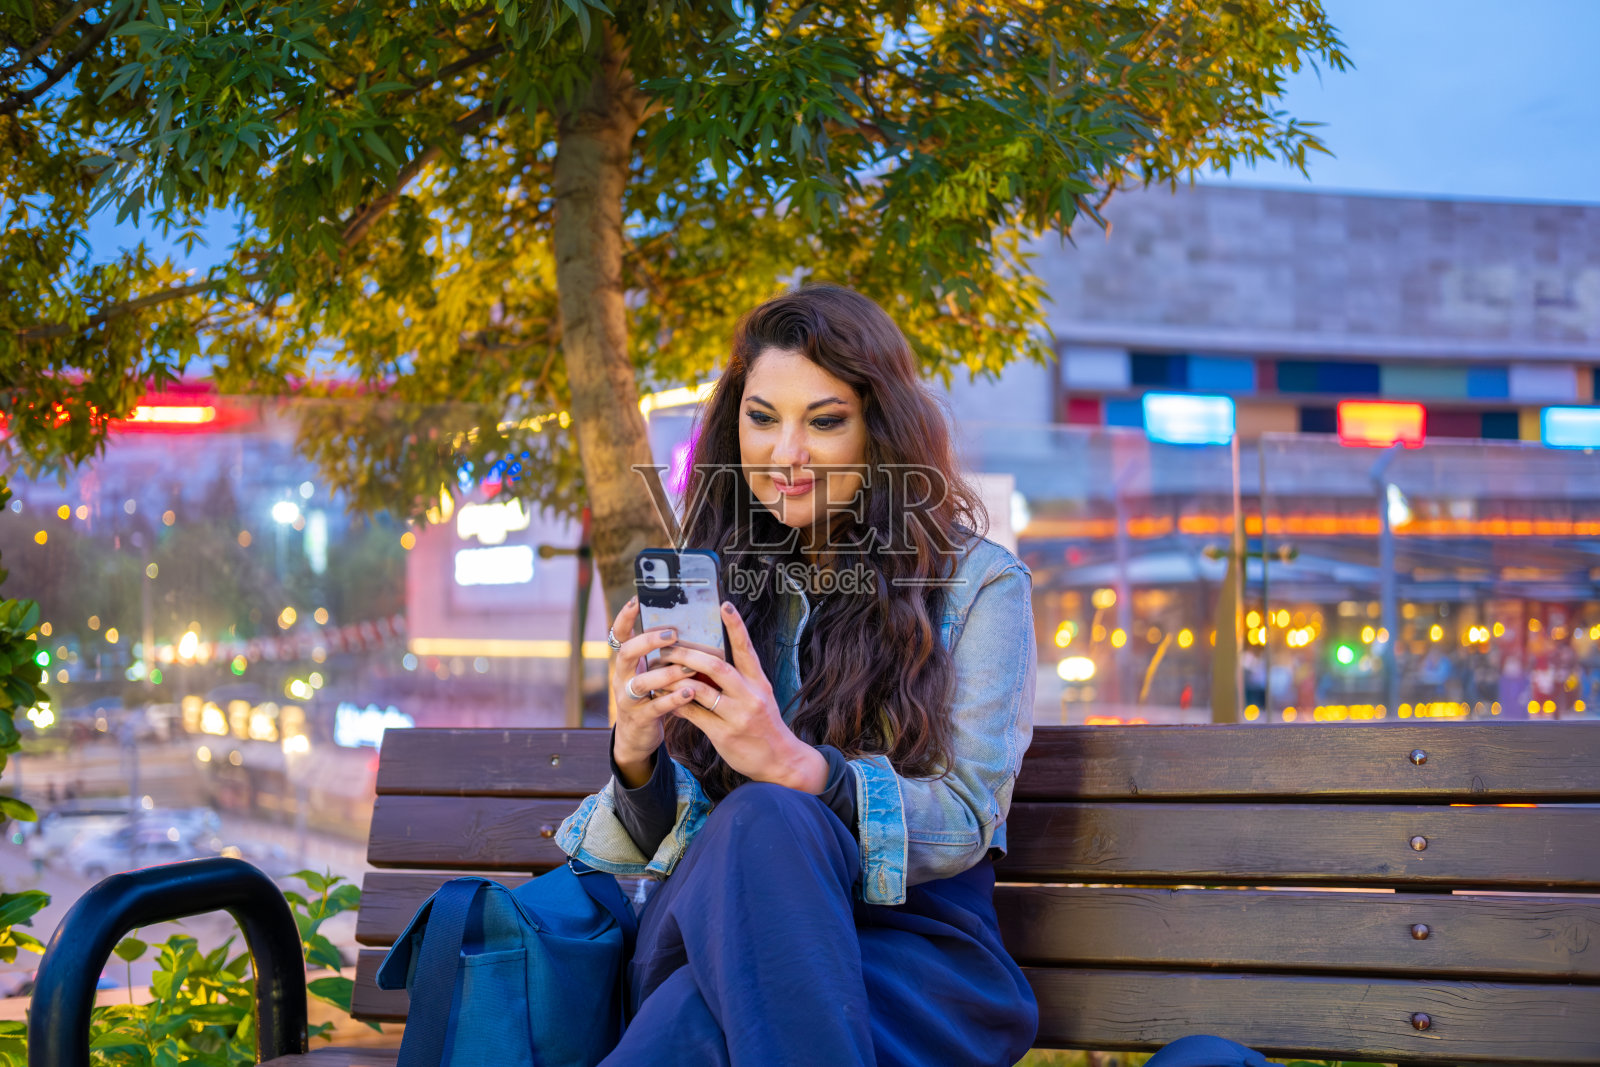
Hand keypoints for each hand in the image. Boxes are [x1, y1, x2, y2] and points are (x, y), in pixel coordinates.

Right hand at [608, 596, 704, 785]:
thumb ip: (662, 655)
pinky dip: (672, 699)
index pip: (620, 634)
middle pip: (627, 654)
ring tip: (687, 666)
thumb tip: (687, 626)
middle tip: (672, 634)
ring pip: (640, 683)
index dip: (624, 617)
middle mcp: (622, 677)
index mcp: (627, 663)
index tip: (636, 599)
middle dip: (648, 642)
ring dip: (665, 673)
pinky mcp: (640, 719)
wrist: (637, 736)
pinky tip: (689, 692)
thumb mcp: (651, 673)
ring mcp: (628, 699)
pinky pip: (655, 707)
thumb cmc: (651, 696)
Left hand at [658, 601, 827, 793]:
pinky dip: (677, 703)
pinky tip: (664, 698)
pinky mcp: (724, 734)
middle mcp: (750, 695)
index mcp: (759, 682)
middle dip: (688, 654)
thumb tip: (708, 660)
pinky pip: (693, 714)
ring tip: (658, 670)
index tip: (724, 605)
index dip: (735, 627)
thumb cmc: (765, 724)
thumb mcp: (760, 697)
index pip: (746, 649)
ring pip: (699, 689)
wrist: (780, 761)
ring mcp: (737, 715)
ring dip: (675, 678)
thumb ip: (739, 679)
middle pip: (716, 666)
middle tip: (667, 645)